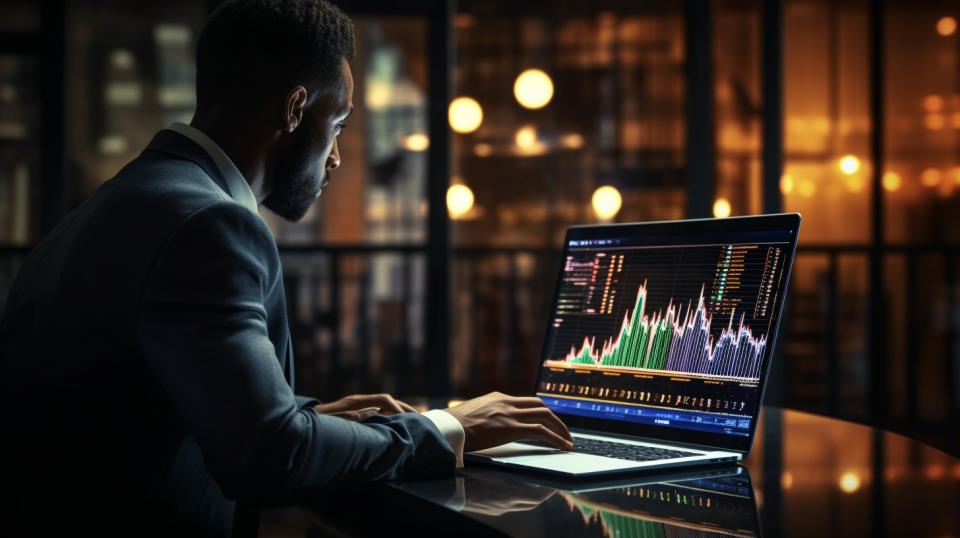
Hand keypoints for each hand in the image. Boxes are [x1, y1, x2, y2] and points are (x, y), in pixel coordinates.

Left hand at [314, 393, 417, 420]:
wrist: (296, 428)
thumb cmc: (312, 426)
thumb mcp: (330, 422)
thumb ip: (350, 418)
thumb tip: (371, 415)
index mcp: (354, 402)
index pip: (384, 400)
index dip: (398, 409)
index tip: (409, 420)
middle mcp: (357, 402)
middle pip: (387, 401)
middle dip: (404, 409)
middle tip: (421, 419)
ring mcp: (355, 408)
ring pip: (383, 407)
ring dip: (398, 413)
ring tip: (413, 423)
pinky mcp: (353, 416)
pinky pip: (375, 414)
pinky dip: (388, 419)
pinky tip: (394, 428)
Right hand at [443, 392, 573, 451]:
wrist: (445, 428)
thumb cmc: (454, 426)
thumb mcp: (473, 414)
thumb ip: (487, 415)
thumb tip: (492, 424)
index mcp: (497, 398)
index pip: (526, 401)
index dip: (541, 412)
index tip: (549, 421)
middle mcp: (506, 402)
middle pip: (540, 405)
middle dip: (555, 418)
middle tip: (563, 431)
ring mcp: (509, 414)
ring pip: (544, 415)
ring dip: (560, 428)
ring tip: (568, 440)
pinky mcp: (510, 428)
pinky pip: (540, 432)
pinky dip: (555, 438)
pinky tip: (563, 446)